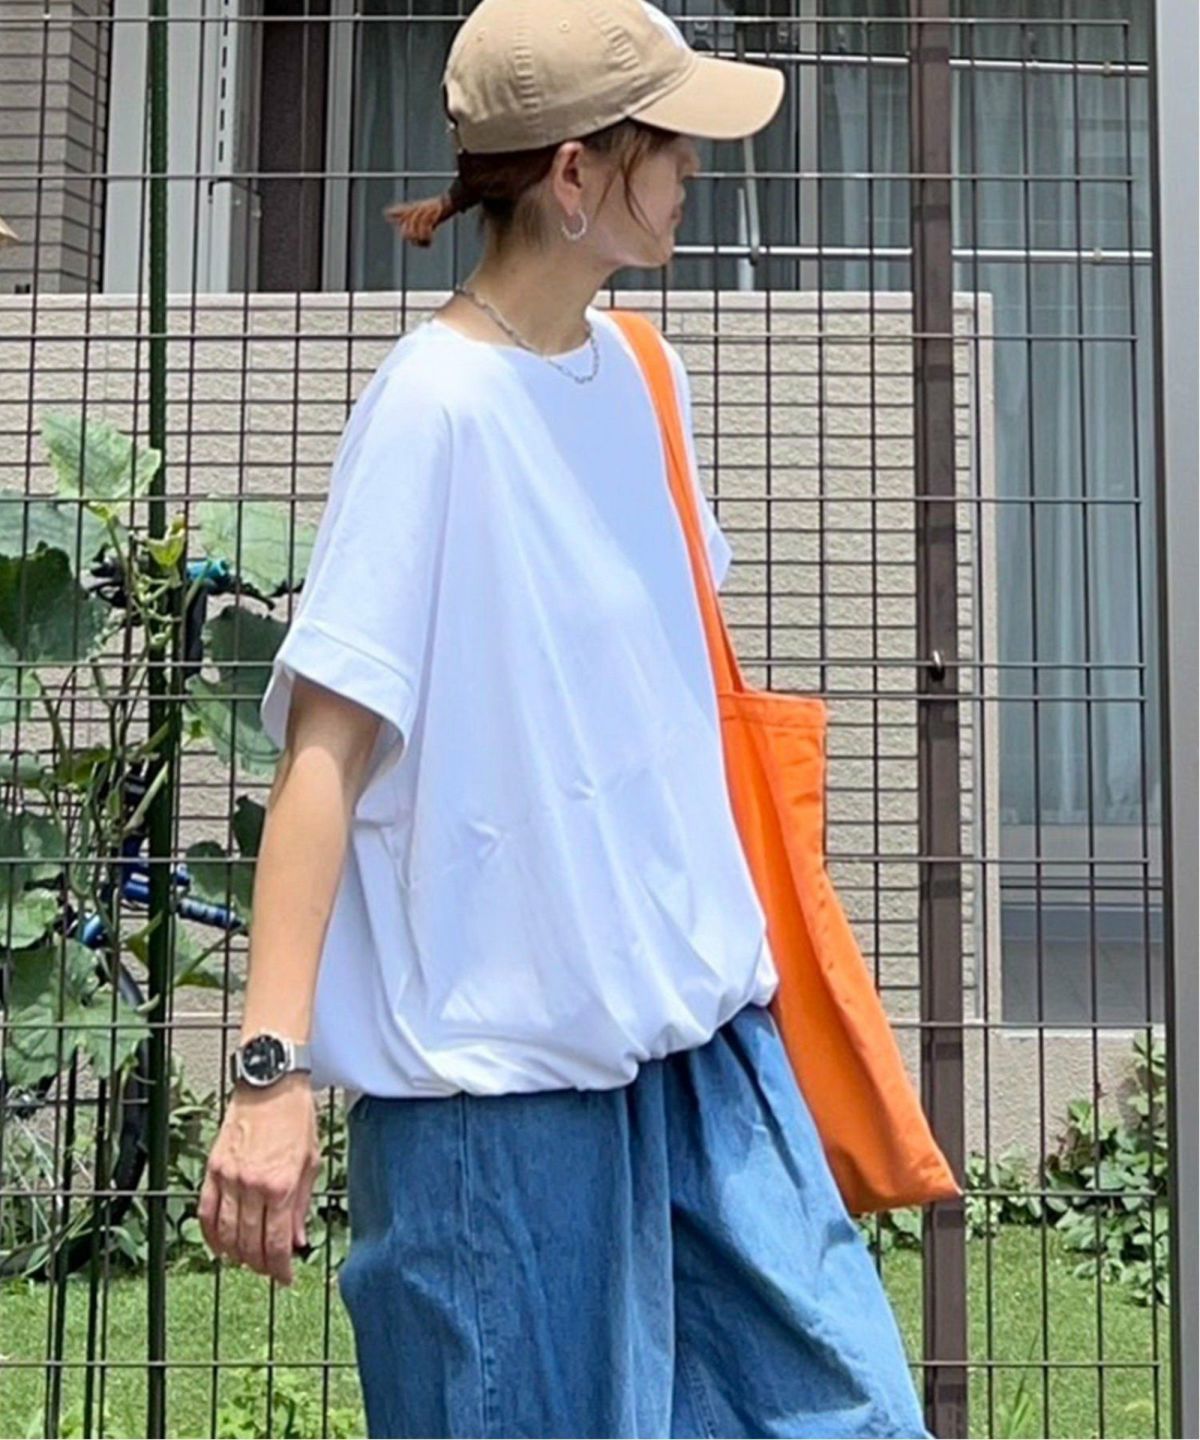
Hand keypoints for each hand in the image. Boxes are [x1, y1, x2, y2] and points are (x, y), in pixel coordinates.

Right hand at [198, 1073, 319, 1285]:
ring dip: (237, 1255)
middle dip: (261, 1264)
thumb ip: (301, 1205)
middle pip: (251, 1243)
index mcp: (282, 1184)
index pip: (278, 1242)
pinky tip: (219, 1245)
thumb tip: (297, 1241)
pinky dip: (211, 1235)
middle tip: (268, 1271)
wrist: (270, 1083)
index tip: (285, 1278)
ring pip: (227, 1234)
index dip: (281, 1268)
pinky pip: (206, 1212)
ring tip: (247, 1262)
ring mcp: (229, 1178)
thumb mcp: (311, 1161)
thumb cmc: (295, 1116)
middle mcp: (253, 1185)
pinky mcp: (212, 1169)